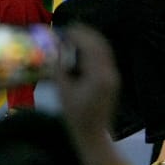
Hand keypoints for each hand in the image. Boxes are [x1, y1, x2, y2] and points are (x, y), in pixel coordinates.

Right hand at [54, 25, 120, 164]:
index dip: (77, 35)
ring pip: (104, 50)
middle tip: (69, 29)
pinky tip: (82, 51)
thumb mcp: (63, 92)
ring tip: (75, 36)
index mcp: (97, 75)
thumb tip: (52, 50)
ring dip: (90, 41)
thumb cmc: (75, 117)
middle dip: (85, 34)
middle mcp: (109, 73)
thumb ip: (58, 69)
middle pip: (99, 45)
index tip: (64, 29)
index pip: (89, 46)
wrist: (93, 135)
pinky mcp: (112, 80)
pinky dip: (94, 50)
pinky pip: (105, 58)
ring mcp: (113, 76)